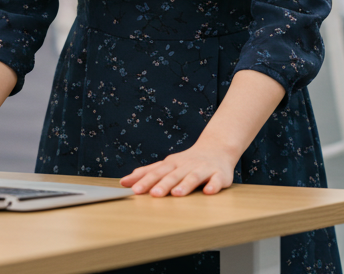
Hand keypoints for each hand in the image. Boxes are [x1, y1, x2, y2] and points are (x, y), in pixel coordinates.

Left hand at [119, 138, 237, 196]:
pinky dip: (213, 185)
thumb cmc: (187, 161)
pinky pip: (217, 180)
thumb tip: (124, 182)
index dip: (146, 181)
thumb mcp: (166, 165)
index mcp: (172, 164)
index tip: (135, 190)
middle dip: (164, 184)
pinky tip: (209, 192)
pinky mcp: (220, 175)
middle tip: (154, 194)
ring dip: (185, 185)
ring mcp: (203, 169)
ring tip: (177, 194)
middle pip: (174, 175)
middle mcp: (187, 166)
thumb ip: (146, 173)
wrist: (217, 149)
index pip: (157, 172)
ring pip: (194, 177)